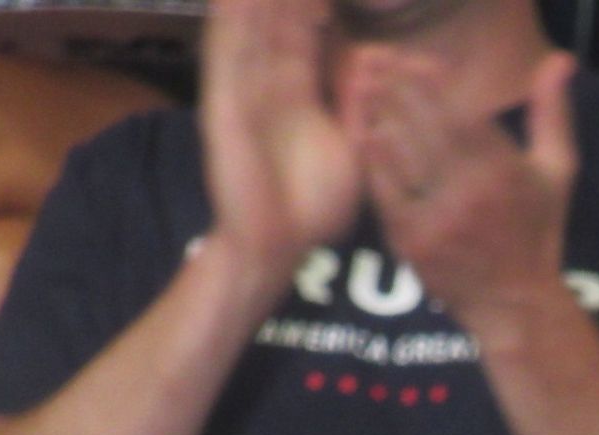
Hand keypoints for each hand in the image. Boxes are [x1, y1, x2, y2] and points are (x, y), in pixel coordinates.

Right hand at [201, 0, 367, 277]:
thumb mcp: (352, 143)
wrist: (278, 246)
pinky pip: (226, 57)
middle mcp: (267, 81)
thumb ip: (359, 103)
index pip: (307, 25)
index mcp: (299, 88)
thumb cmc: (312, 204)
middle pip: (276, 13)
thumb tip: (374, 62)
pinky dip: (229, 22)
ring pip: (248, 24)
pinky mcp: (224, 107)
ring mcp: (242, 91)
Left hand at [358, 47, 579, 340]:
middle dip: (397, 91)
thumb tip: (559, 60)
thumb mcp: (557, 171)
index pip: (457, 113)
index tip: (417, 63)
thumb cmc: (538, 231)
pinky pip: (383, 190)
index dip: (430, 82)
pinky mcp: (411, 242)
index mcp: (505, 172)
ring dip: (380, 118)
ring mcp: (436, 220)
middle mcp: (469, 194)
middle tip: (382, 69)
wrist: (515, 303)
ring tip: (371, 95)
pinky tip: (369, 138)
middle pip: (421, 127)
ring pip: (396, 154)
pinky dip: (374, 160)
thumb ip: (552, 113)